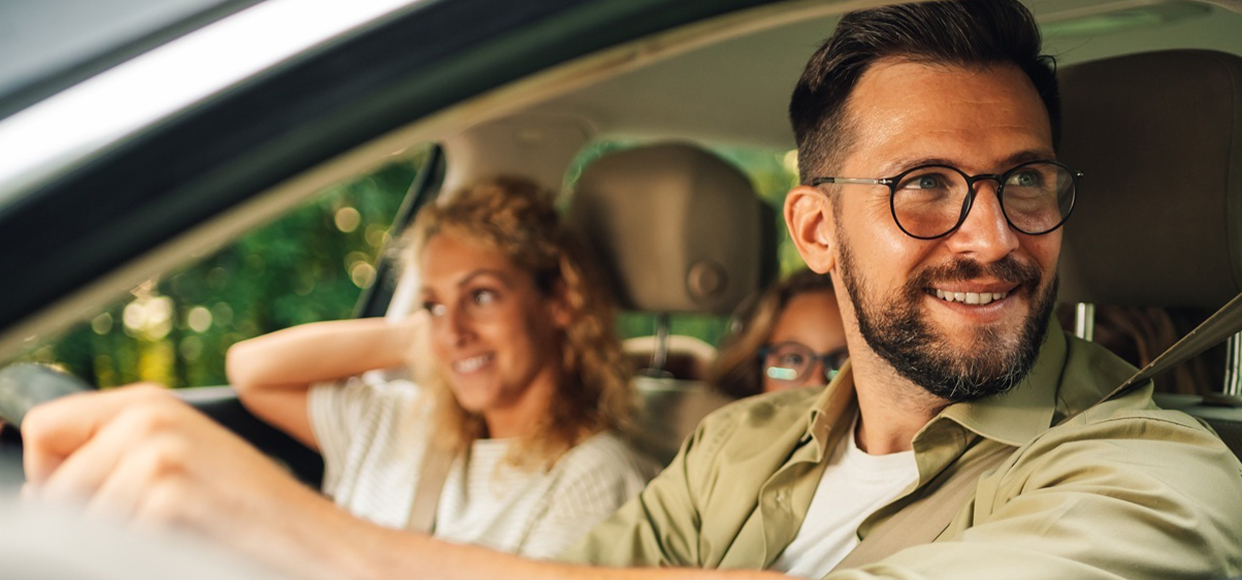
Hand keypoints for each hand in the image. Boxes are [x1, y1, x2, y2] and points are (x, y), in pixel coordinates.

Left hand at [21, 384, 325, 553]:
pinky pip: (107, 542)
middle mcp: (149, 417)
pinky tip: (185, 547)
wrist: (313, 542)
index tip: (87, 503)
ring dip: (116, 541)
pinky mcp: (166, 496)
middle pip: (53, 486)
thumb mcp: (182, 463)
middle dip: (88, 519)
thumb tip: (40, 489)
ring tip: (177, 537)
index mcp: (150, 402)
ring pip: (75, 519)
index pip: (43, 430)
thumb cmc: (249, 513)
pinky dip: (140, 554)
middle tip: (158, 528)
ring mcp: (157, 454)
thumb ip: (117, 455)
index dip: (52, 477)